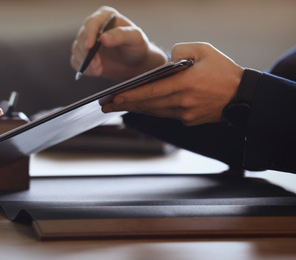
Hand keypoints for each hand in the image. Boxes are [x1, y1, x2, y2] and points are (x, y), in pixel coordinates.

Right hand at [70, 6, 167, 79]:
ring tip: (99, 70)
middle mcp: (93, 26)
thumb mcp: (135, 38)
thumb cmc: (136, 46)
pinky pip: (75, 61)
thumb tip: (103, 38)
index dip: (89, 34)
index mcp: (105, 16)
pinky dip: (83, 68)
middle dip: (88, 54)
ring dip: (86, 63)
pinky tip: (95, 71)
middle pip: (81, 38)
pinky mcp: (83, 54)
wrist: (134, 62)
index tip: (90, 47)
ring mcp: (87, 41)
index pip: (91, 23)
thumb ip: (121, 35)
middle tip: (98, 65)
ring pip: (77, 50)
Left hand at [102, 42, 243, 125]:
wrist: (244, 96)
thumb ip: (179, 51)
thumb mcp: (203, 49)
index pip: (149, 92)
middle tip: (106, 105)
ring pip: (153, 112)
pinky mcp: (188, 121)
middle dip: (124, 104)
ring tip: (117, 106)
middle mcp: (183, 102)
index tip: (113, 98)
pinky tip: (139, 107)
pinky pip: (164, 114)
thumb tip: (163, 61)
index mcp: (185, 83)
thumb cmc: (223, 70)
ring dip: (134, 109)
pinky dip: (150, 110)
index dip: (129, 96)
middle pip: (147, 105)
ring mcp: (185, 114)